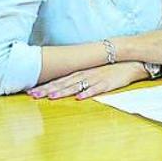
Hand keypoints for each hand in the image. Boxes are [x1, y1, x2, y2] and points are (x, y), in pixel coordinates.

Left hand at [27, 62, 147, 99]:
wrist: (131, 62)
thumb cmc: (110, 68)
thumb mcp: (92, 71)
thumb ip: (79, 78)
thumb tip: (62, 85)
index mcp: (81, 72)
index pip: (59, 80)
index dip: (45, 85)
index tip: (30, 91)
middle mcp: (86, 75)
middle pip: (64, 83)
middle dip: (48, 89)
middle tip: (33, 95)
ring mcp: (97, 79)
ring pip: (77, 86)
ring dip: (64, 91)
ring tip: (52, 97)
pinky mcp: (109, 83)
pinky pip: (97, 89)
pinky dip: (88, 93)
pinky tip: (80, 97)